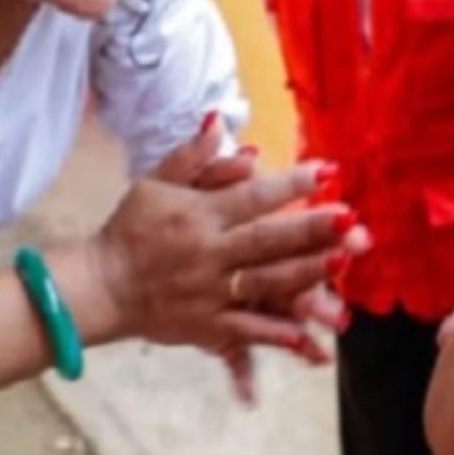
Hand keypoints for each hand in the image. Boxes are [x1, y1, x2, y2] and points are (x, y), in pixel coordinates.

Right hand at [76, 156, 368, 361]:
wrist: (102, 286)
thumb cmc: (130, 228)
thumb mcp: (155, 182)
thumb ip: (191, 156)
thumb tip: (221, 122)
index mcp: (198, 214)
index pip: (252, 196)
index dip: (291, 184)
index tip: (328, 171)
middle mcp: (208, 252)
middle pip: (267, 240)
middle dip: (311, 230)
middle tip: (352, 220)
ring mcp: (209, 292)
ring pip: (265, 282)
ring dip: (306, 273)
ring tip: (343, 262)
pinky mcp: (207, 326)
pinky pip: (247, 329)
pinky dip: (277, 332)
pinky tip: (310, 330)